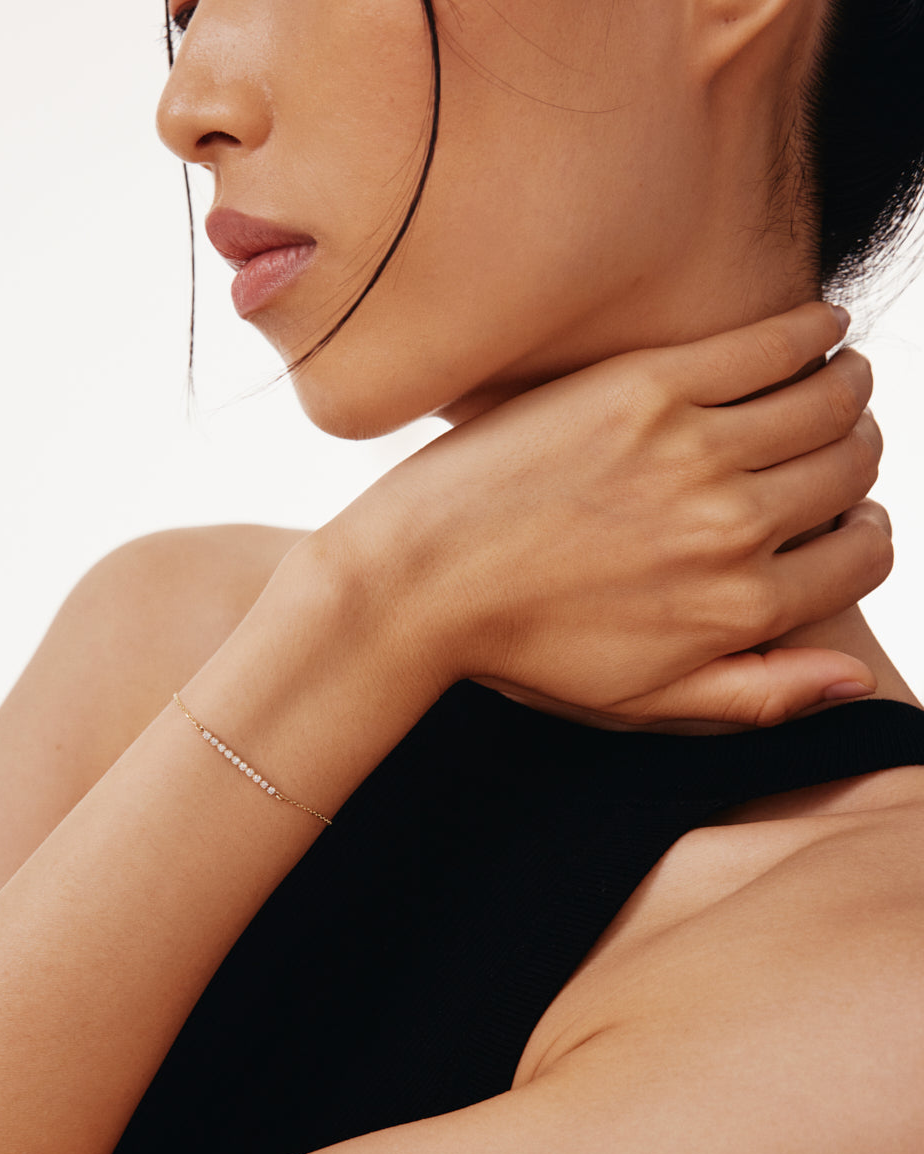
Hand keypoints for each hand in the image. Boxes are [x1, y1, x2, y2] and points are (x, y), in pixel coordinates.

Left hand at [320, 302, 888, 725]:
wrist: (416, 581)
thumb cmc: (519, 646)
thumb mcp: (640, 703)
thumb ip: (756, 692)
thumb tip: (858, 678)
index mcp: (739, 609)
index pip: (861, 558)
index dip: (859, 534)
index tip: (840, 516)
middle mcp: (732, 528)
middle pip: (849, 468)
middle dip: (854, 455)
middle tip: (831, 442)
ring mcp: (691, 450)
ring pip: (827, 399)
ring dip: (844, 387)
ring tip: (831, 381)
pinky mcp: (645, 387)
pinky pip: (770, 342)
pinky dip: (810, 329)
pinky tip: (815, 325)